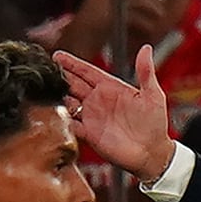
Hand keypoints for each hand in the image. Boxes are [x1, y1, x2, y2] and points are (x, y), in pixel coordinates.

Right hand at [53, 42, 178, 182]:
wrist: (153, 152)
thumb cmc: (155, 124)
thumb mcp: (153, 95)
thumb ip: (146, 72)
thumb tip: (146, 49)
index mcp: (111, 88)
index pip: (87, 72)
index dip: (72, 64)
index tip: (57, 56)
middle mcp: (98, 101)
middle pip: (72, 85)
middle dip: (59, 77)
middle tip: (45, 70)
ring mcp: (92, 117)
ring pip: (68, 103)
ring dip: (57, 97)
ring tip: (46, 90)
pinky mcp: (89, 134)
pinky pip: (71, 125)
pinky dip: (62, 120)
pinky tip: (54, 114)